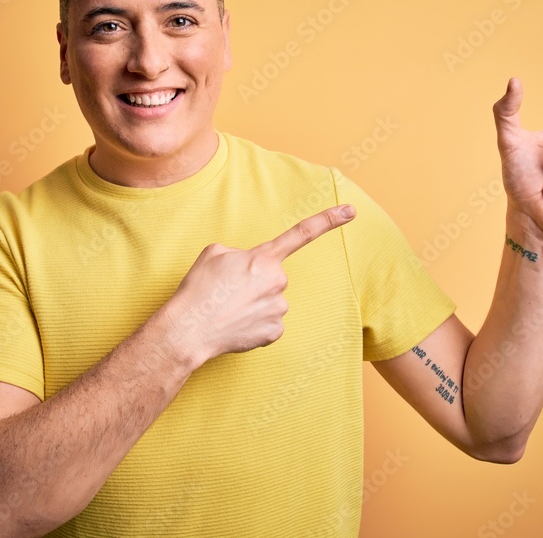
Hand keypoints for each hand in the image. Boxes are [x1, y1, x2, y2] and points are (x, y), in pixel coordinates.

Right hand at [162, 204, 355, 362]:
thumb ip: (240, 254)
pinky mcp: (274, 332)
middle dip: (255, 282)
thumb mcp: (214, 253)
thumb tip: (249, 268)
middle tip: (228, 292)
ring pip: (271, 301)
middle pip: (273, 277)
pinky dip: (254, 324)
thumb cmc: (199, 289)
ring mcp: (278, 309)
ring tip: (228, 309)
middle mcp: (277, 282)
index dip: (328, 220)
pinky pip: (269, 323)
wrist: (190, 329)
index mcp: (263, 259)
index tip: (352, 211)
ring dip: (253, 303)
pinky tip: (237, 324)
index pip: (301, 234)